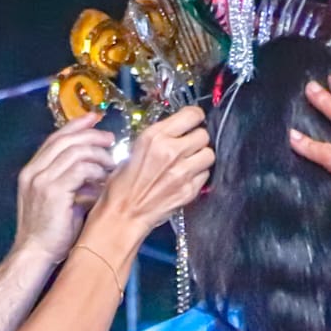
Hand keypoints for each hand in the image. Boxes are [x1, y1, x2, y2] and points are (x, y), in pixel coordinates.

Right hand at [12, 115, 118, 263]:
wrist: (36, 255)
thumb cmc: (50, 234)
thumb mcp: (60, 201)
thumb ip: (72, 181)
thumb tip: (97, 169)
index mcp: (31, 172)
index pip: (54, 139)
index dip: (76, 126)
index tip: (94, 119)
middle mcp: (33, 172)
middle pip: (65, 139)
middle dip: (91, 135)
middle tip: (111, 140)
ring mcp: (41, 180)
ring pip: (75, 151)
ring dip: (97, 155)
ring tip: (110, 165)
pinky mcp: (53, 191)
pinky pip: (80, 168)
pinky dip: (95, 171)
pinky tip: (103, 179)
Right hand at [91, 106, 212, 236]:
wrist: (123, 215)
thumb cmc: (122, 186)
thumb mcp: (134, 150)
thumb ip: (158, 138)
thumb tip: (175, 131)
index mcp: (155, 137)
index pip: (192, 115)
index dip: (194, 118)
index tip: (192, 122)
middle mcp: (171, 151)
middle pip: (203, 135)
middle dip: (197, 139)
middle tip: (188, 146)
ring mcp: (182, 172)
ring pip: (209, 154)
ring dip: (201, 157)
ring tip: (189, 163)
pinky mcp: (189, 190)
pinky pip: (205, 175)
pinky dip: (198, 176)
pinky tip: (185, 179)